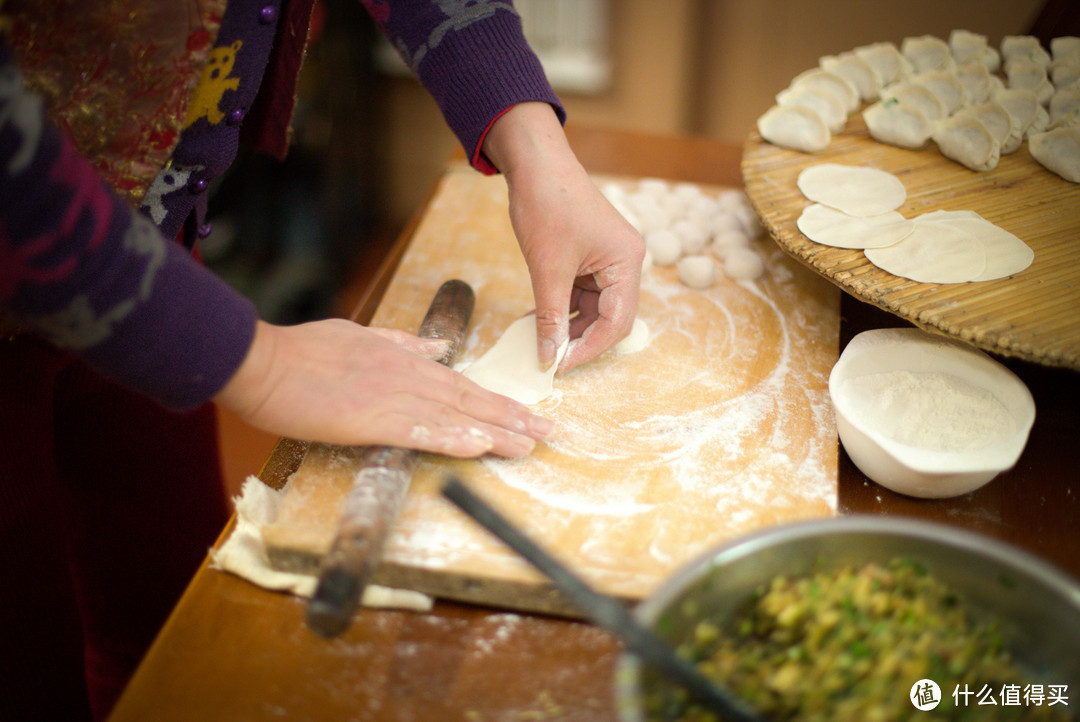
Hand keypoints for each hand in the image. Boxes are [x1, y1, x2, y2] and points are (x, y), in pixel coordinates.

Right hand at [215, 319, 553, 456]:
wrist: (264, 361)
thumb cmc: (304, 351)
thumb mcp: (360, 335)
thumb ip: (401, 342)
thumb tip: (436, 347)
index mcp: (405, 360)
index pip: (463, 385)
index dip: (498, 402)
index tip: (527, 414)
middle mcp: (408, 376)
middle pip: (470, 401)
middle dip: (512, 418)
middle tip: (548, 433)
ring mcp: (393, 396)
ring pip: (454, 416)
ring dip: (494, 432)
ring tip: (529, 445)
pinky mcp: (371, 418)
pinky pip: (420, 431)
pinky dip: (451, 438)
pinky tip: (478, 447)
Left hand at [481, 103, 644, 370]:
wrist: (535, 164)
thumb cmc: (547, 205)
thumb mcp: (547, 268)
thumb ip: (551, 316)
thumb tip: (549, 357)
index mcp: (627, 262)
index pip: (617, 321)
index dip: (589, 348)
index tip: (561, 366)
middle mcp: (625, 263)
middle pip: (609, 318)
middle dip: (580, 340)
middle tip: (551, 360)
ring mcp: (607, 260)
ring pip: (593, 309)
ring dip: (567, 326)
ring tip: (539, 341)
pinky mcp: (590, 258)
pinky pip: (580, 293)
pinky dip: (561, 308)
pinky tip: (538, 320)